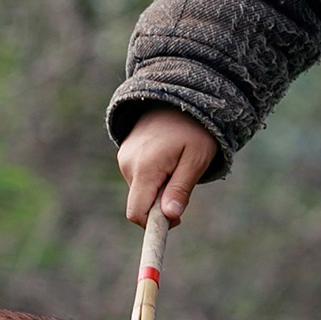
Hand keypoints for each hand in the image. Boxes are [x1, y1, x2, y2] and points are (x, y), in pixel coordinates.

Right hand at [117, 107, 216, 224]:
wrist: (178, 94)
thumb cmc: (194, 129)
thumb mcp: (196, 159)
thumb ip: (181, 189)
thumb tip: (169, 217)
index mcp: (145, 168)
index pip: (137, 213)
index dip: (154, 225)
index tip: (176, 221)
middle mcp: (128, 164)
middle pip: (141, 204)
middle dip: (161, 205)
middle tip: (184, 185)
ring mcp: (124, 158)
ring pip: (141, 191)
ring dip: (159, 189)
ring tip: (177, 165)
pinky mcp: (126, 154)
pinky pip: (139, 178)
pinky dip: (154, 178)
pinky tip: (167, 158)